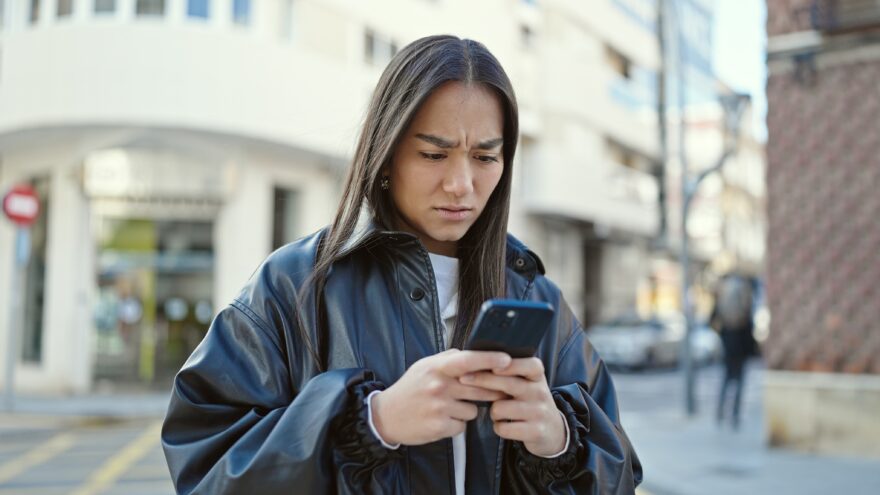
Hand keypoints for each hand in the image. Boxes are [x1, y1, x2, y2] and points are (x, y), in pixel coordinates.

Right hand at [371, 349, 510, 445]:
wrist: (386, 415)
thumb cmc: (410, 389)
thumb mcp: (424, 366)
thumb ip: (448, 359)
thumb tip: (472, 353)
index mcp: (436, 368)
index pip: (468, 360)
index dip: (490, 359)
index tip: (507, 360)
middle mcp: (439, 386)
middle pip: (480, 388)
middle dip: (488, 392)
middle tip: (488, 392)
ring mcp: (439, 408)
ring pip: (474, 409)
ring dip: (467, 409)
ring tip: (449, 407)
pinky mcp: (439, 427)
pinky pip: (463, 426)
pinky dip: (457, 424)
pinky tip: (443, 420)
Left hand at [459, 357, 565, 456]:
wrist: (552, 430)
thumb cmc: (529, 401)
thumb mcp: (526, 383)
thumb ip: (509, 372)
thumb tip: (476, 359)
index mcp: (537, 376)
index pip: (530, 365)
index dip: (511, 365)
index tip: (492, 365)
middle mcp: (540, 392)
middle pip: (509, 384)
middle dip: (482, 380)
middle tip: (463, 379)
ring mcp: (539, 412)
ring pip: (501, 408)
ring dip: (493, 411)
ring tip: (499, 412)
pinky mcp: (535, 431)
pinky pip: (503, 428)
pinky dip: (498, 427)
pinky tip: (503, 425)